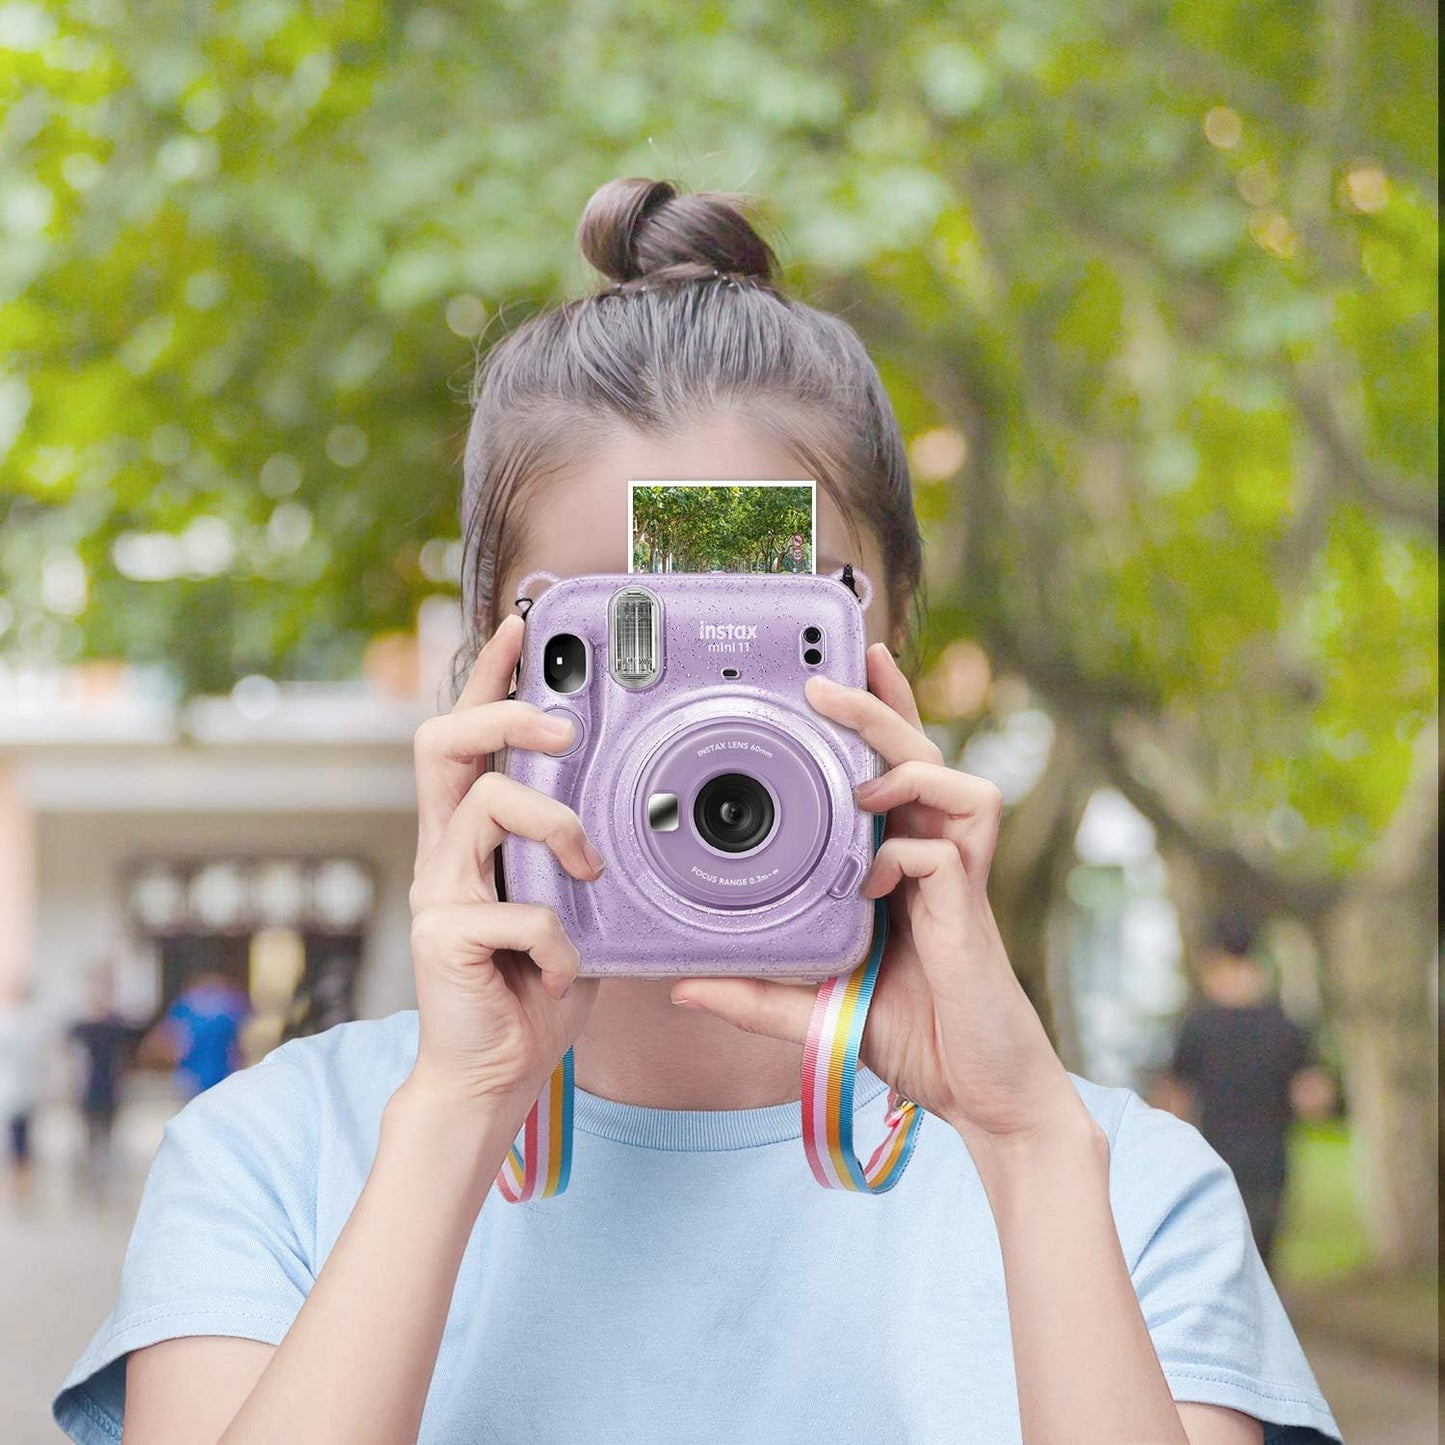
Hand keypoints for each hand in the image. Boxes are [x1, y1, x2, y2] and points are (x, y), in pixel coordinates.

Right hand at [407, 612, 603, 1118]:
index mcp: (473, 835)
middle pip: (443, 743)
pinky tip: (565, 976)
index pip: (471, 737)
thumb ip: (587, 859)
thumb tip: (637, 817)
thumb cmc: (536, 986)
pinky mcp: (442, 938)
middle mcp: (445, 851)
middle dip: (506, 718)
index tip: (520, 625)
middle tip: (566, 732)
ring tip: (589, 870)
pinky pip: (517, 913)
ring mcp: (437, 891)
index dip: (489, 677)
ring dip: (556, 829)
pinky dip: (560, 944)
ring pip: (486, 808)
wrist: (494, 1076)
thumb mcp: (577, 907)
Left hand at [671, 643, 1098, 1175]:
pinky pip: (948, 854)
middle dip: (879, 710)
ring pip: (957, 785)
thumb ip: (756, 995)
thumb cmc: (910, 1036)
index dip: (877, 715)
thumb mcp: (814, 1010)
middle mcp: (934, 860)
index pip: (892, 773)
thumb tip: (682, 986)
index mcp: (901, 866)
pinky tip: (875, 880)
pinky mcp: (970, 916)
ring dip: (906, 772)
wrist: (980, 1095)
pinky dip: (907, 853)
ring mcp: (958, 884)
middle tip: (825, 685)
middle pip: (921, 757)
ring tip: (858, 790)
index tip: (842, 668)